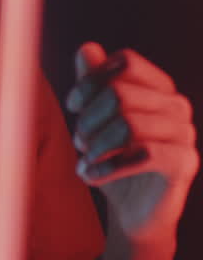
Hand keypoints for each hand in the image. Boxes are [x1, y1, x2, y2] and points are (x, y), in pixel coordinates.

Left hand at [65, 42, 198, 243]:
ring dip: (96, 146)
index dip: (91, 81)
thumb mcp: (97, 118)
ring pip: (128, 124)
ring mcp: (185, 133)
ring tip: (86, 161)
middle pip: (121, 93)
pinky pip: (142, 154)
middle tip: (79, 142)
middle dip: (88, 119)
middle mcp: (177, 104)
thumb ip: (93, 83)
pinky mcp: (185, 162)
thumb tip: (87, 48)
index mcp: (158, 87)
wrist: (133, 211)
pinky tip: (91, 177)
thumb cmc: (114, 158)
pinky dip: (107, 167)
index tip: (73, 106)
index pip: (125, 62)